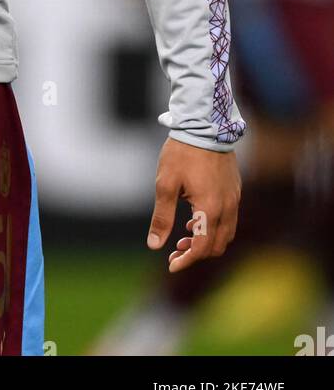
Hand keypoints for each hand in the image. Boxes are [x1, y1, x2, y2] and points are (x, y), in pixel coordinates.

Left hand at [147, 136, 240, 271]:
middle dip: (196, 253)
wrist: (204, 125)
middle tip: (175, 250)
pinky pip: (229, 219)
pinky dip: (214, 227)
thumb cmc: (182, 153)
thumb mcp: (165, 184)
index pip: (201, 247)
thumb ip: (162, 217)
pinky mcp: (235, 189)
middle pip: (217, 246)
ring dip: (207, 241)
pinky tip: (195, 217)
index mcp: (210, 209)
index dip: (186, 260)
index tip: (171, 264)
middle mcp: (227, 207)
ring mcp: (234, 198)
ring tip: (184, 234)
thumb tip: (155, 245)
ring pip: (226, 234)